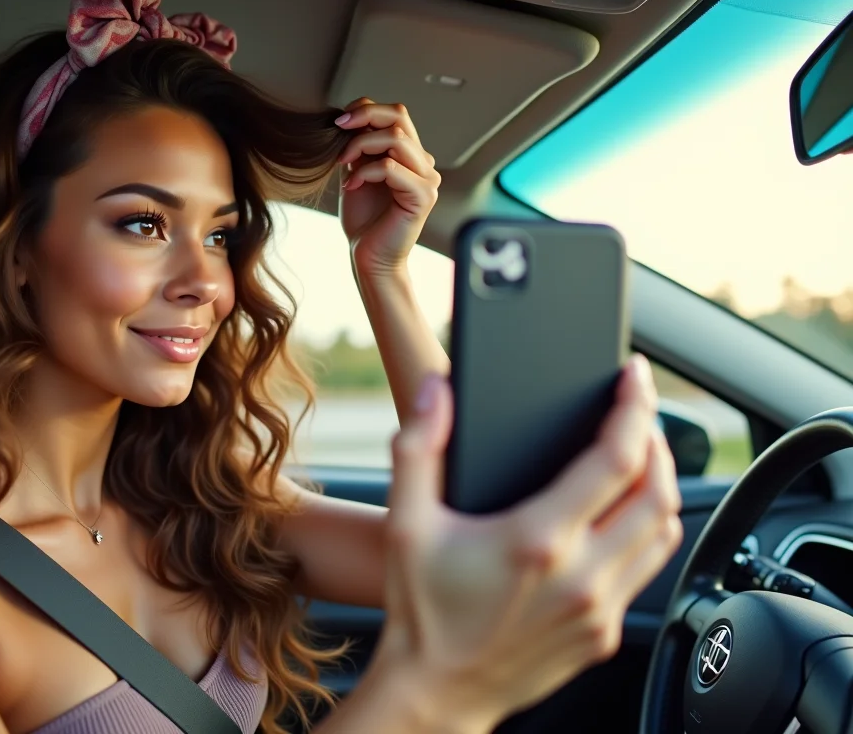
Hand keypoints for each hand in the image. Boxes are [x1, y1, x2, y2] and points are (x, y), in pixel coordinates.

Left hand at [335, 98, 440, 278]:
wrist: (369, 255)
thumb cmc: (364, 219)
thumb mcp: (356, 172)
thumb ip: (359, 146)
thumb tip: (347, 118)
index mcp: (409, 154)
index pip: (394, 113)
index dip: (365, 110)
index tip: (338, 122)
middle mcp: (422, 162)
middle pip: (399, 116)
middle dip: (364, 118)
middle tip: (339, 130)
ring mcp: (427, 178)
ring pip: (395, 138)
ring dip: (361, 145)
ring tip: (343, 163)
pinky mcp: (423, 195)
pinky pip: (391, 168)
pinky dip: (365, 172)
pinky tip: (352, 185)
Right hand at [376, 356, 681, 731]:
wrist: (436, 692)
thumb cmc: (421, 611)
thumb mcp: (406, 522)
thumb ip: (419, 448)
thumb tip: (439, 393)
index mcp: (538, 540)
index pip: (617, 459)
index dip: (634, 408)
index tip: (633, 379)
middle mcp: (582, 576)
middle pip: (659, 492)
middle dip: (657, 441)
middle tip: (637, 414)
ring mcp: (599, 609)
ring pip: (665, 532)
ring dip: (661, 486)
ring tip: (638, 458)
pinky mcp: (603, 634)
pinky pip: (647, 570)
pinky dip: (649, 531)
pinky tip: (622, 516)